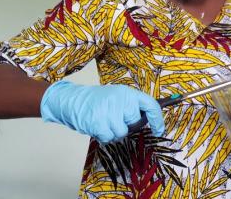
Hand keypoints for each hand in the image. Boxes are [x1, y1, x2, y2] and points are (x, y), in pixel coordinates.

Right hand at [40, 81, 164, 142]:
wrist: (72, 100)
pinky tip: (98, 126)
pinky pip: (109, 138)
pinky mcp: (98, 122)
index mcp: (128, 92)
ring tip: (104, 122)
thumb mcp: (118, 97)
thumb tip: (150, 121)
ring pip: (122, 133)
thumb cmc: (99, 101)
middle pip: (134, 123)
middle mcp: (120, 100)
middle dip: (126, 124)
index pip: (150, 105)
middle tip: (114, 118)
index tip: (159, 130)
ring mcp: (109, 111)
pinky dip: (104, 136)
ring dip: (114, 132)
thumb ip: (132, 106)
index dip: (158, 119)